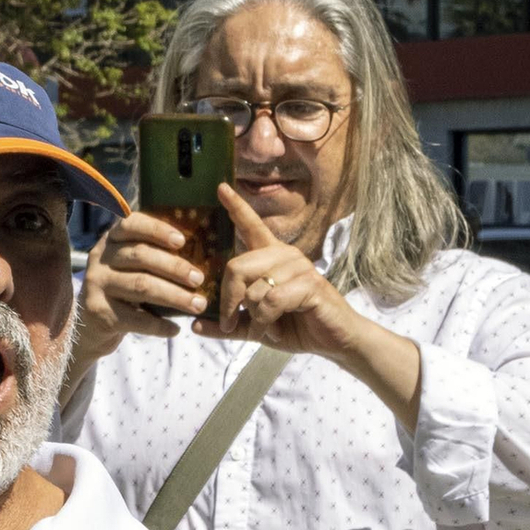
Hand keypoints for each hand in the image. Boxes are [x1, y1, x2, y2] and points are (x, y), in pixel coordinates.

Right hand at [73, 210, 214, 365]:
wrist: (89, 325)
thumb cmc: (123, 289)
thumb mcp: (129, 266)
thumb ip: (153, 255)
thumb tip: (200, 255)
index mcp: (111, 239)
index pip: (132, 224)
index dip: (158, 230)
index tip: (182, 241)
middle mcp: (100, 258)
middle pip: (141, 256)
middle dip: (175, 267)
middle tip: (199, 279)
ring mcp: (96, 284)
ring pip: (141, 285)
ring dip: (175, 296)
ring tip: (198, 305)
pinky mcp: (98, 311)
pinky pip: (136, 318)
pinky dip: (160, 325)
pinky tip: (176, 329)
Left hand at [199, 185, 362, 358]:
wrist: (334, 342)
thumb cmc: (295, 328)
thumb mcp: (255, 326)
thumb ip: (228, 323)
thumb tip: (194, 324)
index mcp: (272, 258)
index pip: (251, 226)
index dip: (236, 207)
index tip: (220, 187)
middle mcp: (285, 255)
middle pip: (236, 266)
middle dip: (228, 300)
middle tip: (228, 322)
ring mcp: (299, 267)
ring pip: (254, 289)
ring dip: (254, 318)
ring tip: (267, 326)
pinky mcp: (310, 284)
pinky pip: (271, 300)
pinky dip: (266, 322)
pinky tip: (274, 329)